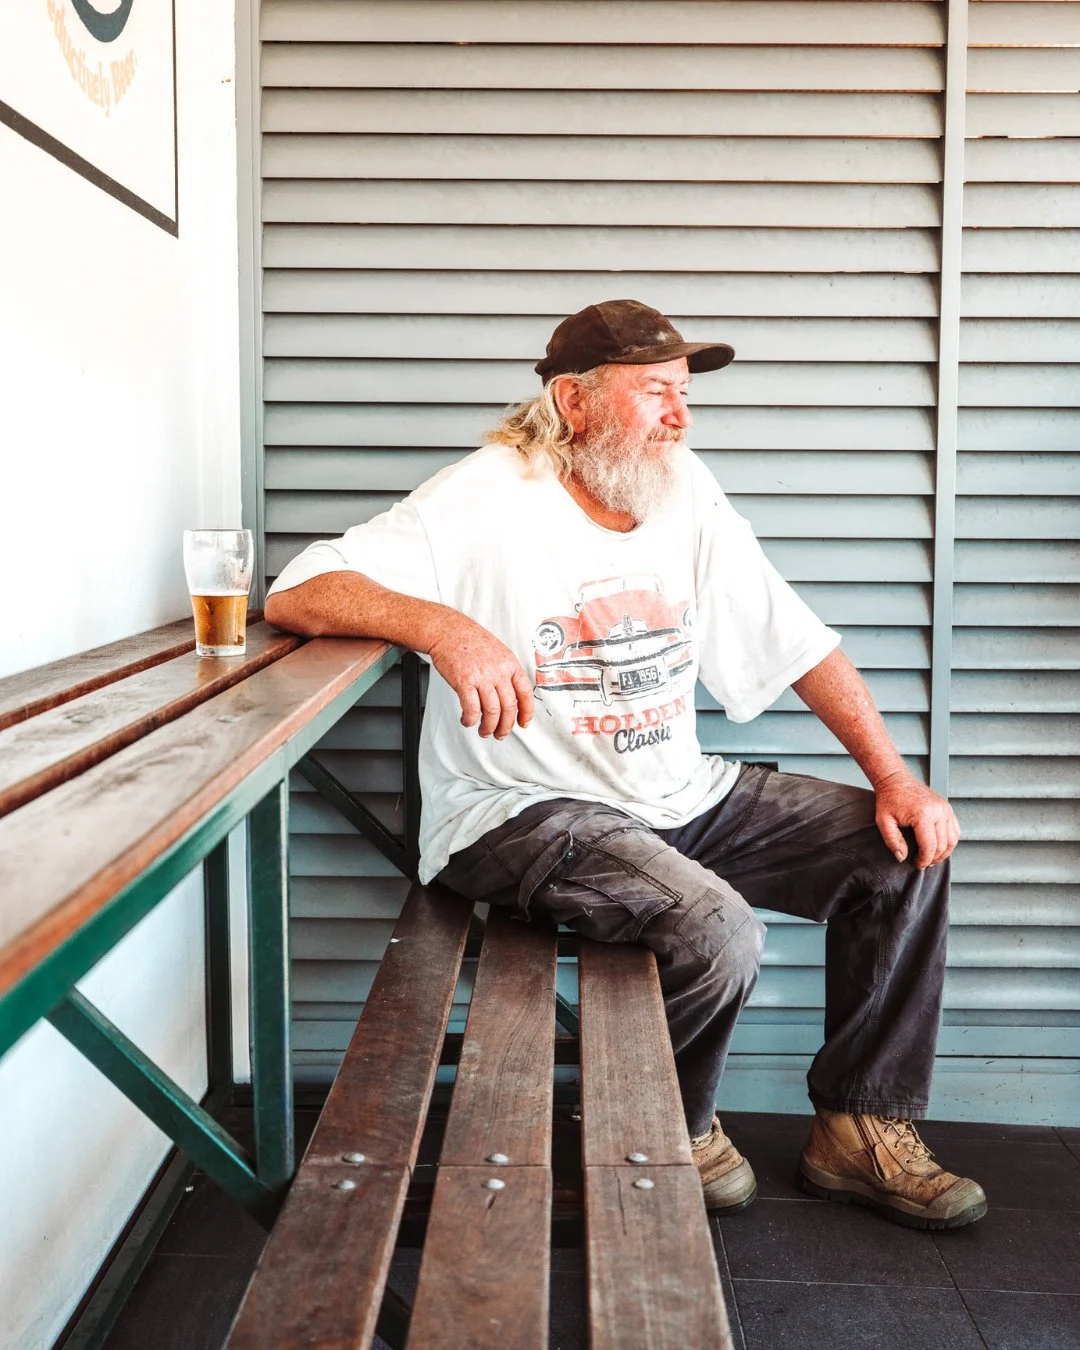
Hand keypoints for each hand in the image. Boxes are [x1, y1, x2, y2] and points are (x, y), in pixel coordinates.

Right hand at [427, 613, 534, 739]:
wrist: (448, 630)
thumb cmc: (470, 640)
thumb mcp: (498, 652)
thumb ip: (505, 673)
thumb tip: (509, 696)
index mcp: (510, 664)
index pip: (525, 693)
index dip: (526, 712)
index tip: (523, 723)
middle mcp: (498, 671)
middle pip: (509, 707)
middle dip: (506, 726)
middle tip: (501, 733)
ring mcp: (482, 676)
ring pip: (492, 711)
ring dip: (489, 726)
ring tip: (484, 731)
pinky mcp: (464, 682)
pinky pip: (471, 708)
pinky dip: (470, 719)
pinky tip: (467, 720)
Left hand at [874, 771, 959, 868]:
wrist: (896, 780)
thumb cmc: (889, 799)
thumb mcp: (883, 821)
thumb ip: (892, 841)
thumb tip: (902, 858)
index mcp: (923, 815)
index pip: (930, 846)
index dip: (924, 860)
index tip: (917, 865)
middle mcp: (939, 811)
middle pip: (943, 845)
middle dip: (933, 858)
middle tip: (922, 863)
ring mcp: (946, 809)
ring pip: (953, 839)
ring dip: (944, 852)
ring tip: (931, 858)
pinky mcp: (947, 808)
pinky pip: (955, 830)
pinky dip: (949, 841)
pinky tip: (938, 847)